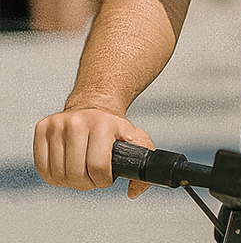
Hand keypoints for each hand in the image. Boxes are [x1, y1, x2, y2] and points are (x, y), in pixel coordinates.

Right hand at [33, 108, 154, 197]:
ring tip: (80, 170)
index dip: (103, 180)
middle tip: (92, 175)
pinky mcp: (42, 128)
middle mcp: (78, 121)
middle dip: (87, 183)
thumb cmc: (112, 127)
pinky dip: (54, 176)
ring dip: (69, 181)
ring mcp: (58, 124)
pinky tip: (66, 167)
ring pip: (58, 174)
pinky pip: (42, 168)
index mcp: (103, 122)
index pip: (98, 167)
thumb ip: (143, 164)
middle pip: (76, 174)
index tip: (106, 176)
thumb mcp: (135, 139)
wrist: (94, 105)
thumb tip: (133, 191)